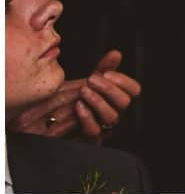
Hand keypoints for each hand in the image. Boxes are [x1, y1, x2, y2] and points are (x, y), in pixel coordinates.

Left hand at [10, 51, 141, 141]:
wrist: (40, 120)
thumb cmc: (64, 101)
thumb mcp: (85, 82)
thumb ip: (102, 69)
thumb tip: (116, 54)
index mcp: (114, 99)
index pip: (134, 90)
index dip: (124, 81)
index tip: (107, 73)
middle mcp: (110, 112)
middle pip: (125, 102)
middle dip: (109, 89)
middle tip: (92, 80)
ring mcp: (100, 127)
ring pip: (112, 117)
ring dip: (98, 101)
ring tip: (83, 92)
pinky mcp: (87, 139)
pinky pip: (94, 131)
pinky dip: (88, 117)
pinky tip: (79, 106)